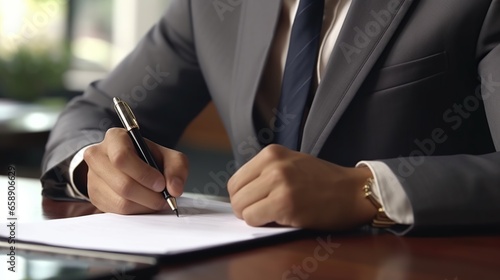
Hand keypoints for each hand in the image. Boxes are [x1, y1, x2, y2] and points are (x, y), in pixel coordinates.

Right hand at [81, 128, 187, 213]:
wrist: (134, 165)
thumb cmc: (150, 158)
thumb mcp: (169, 156)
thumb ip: (177, 169)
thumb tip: (174, 189)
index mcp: (115, 138)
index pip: (122, 158)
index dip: (144, 174)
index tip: (160, 183)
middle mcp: (98, 156)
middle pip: (122, 184)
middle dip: (149, 195)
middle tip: (164, 198)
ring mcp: (93, 178)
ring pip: (120, 201)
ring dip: (145, 205)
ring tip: (157, 200)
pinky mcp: (94, 197)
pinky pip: (117, 211)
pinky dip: (137, 211)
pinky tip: (145, 203)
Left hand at [228, 144, 376, 230]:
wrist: (354, 192)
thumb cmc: (325, 181)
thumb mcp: (292, 163)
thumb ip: (266, 173)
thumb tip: (241, 194)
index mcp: (272, 153)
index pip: (235, 180)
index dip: (243, 197)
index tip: (255, 203)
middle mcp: (273, 165)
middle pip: (236, 195)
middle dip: (246, 209)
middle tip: (263, 212)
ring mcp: (278, 183)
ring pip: (241, 208)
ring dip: (254, 217)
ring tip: (273, 215)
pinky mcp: (284, 204)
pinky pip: (253, 219)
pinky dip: (262, 224)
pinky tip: (280, 219)